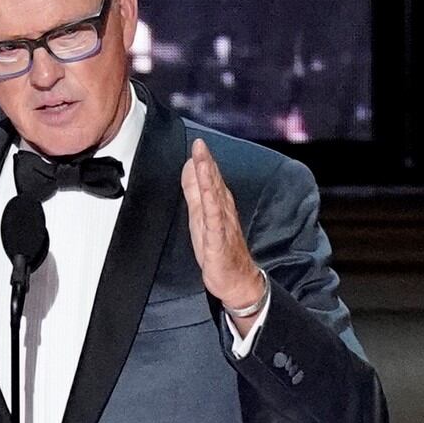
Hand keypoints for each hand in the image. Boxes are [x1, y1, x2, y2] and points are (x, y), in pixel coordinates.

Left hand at [181, 141, 267, 315]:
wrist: (235, 278)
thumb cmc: (217, 248)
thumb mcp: (199, 215)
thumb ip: (194, 191)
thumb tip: (188, 168)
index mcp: (217, 204)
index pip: (211, 178)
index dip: (204, 160)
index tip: (198, 143)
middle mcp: (222, 211)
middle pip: (214, 183)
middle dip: (207, 163)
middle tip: (200, 144)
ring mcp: (222, 224)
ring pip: (215, 197)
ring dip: (210, 179)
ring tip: (203, 161)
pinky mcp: (219, 240)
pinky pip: (215, 221)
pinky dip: (212, 207)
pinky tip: (209, 195)